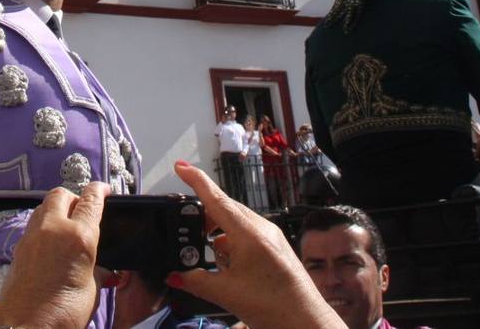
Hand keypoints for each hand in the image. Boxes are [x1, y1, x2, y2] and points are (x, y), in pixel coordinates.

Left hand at [0, 182, 109, 328]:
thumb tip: (103, 270)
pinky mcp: (18, 249)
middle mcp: (52, 229)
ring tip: (68, 225)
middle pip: (61, 194)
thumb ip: (96, 271)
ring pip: (44, 207)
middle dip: (74, 197)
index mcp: (78, 237)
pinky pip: (33, 226)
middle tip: (85, 210)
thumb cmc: (61, 314)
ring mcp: (31, 237)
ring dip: (57, 209)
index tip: (104, 189)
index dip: (100, 190)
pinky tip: (52, 244)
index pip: (91, 200)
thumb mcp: (91, 292)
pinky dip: (44, 226)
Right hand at [168, 162, 344, 328]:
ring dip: (218, 234)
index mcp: (248, 234)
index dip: (196, 181)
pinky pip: (248, 234)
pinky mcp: (276, 247)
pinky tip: (229, 266)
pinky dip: (232, 244)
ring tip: (210, 258)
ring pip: (236, 223)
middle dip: (203, 217)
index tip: (180, 166)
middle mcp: (262, 229)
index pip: (216, 199)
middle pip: (224, 210)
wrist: (306, 323)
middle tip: (186, 231)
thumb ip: (195, 281)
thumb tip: (174, 275)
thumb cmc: (274, 307)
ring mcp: (271, 236)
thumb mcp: (226, 294)